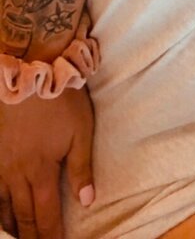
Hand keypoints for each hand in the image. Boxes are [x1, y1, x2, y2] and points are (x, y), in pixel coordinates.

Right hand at [0, 85, 94, 238]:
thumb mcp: (81, 130)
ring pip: (3, 208)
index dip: (51, 236)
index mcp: (43, 170)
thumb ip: (82, 168)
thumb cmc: (61, 99)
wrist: (30, 71)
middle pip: (24, 217)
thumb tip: (87, 201)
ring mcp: (2, 165)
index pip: (47, 215)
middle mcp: (19, 174)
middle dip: (31, 238)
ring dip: (12, 227)